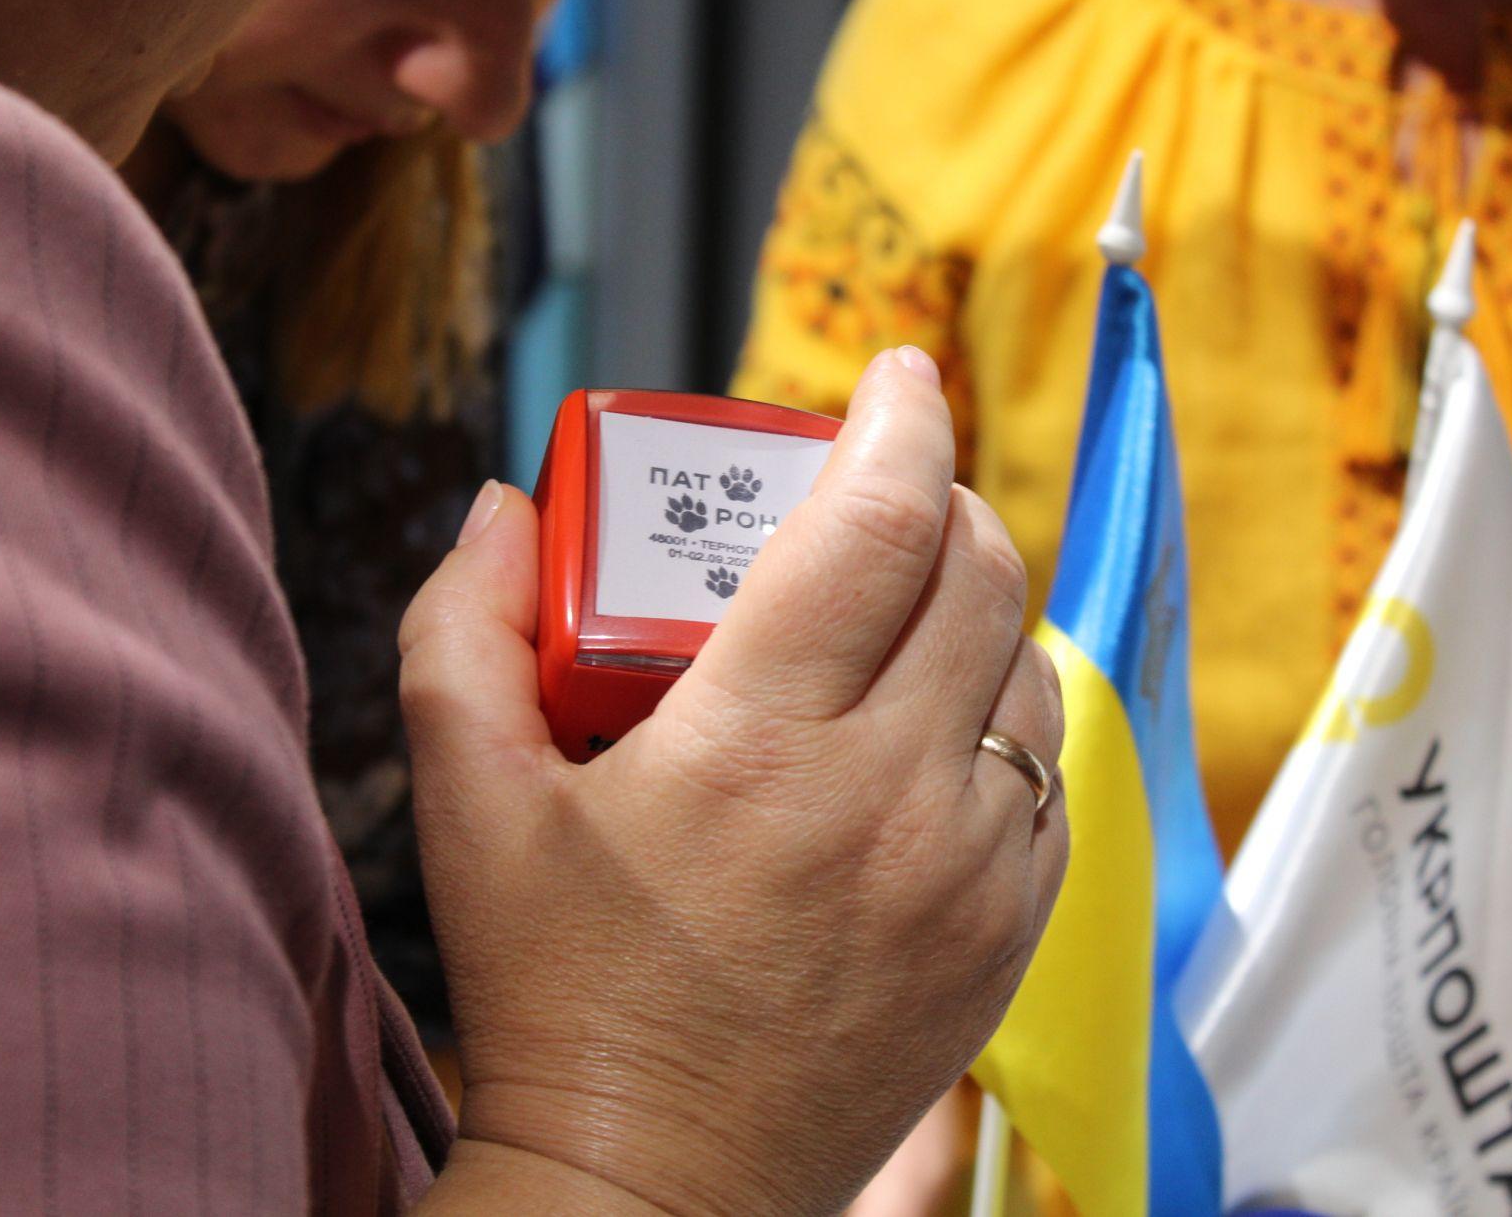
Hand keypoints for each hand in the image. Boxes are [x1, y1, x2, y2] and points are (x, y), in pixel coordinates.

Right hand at [400, 349, 1067, 1214]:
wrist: (652, 1185)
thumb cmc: (558, 995)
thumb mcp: (465, 804)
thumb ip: (462, 628)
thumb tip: (502, 509)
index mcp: (758, 748)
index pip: (876, 524)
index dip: (898, 419)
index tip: (893, 375)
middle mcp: (891, 800)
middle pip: (979, 573)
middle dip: (939, 497)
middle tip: (876, 493)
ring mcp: (968, 873)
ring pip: (1030, 666)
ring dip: (977, 605)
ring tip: (899, 611)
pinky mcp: (1006, 935)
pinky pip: (1048, 773)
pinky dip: (1005, 714)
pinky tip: (930, 726)